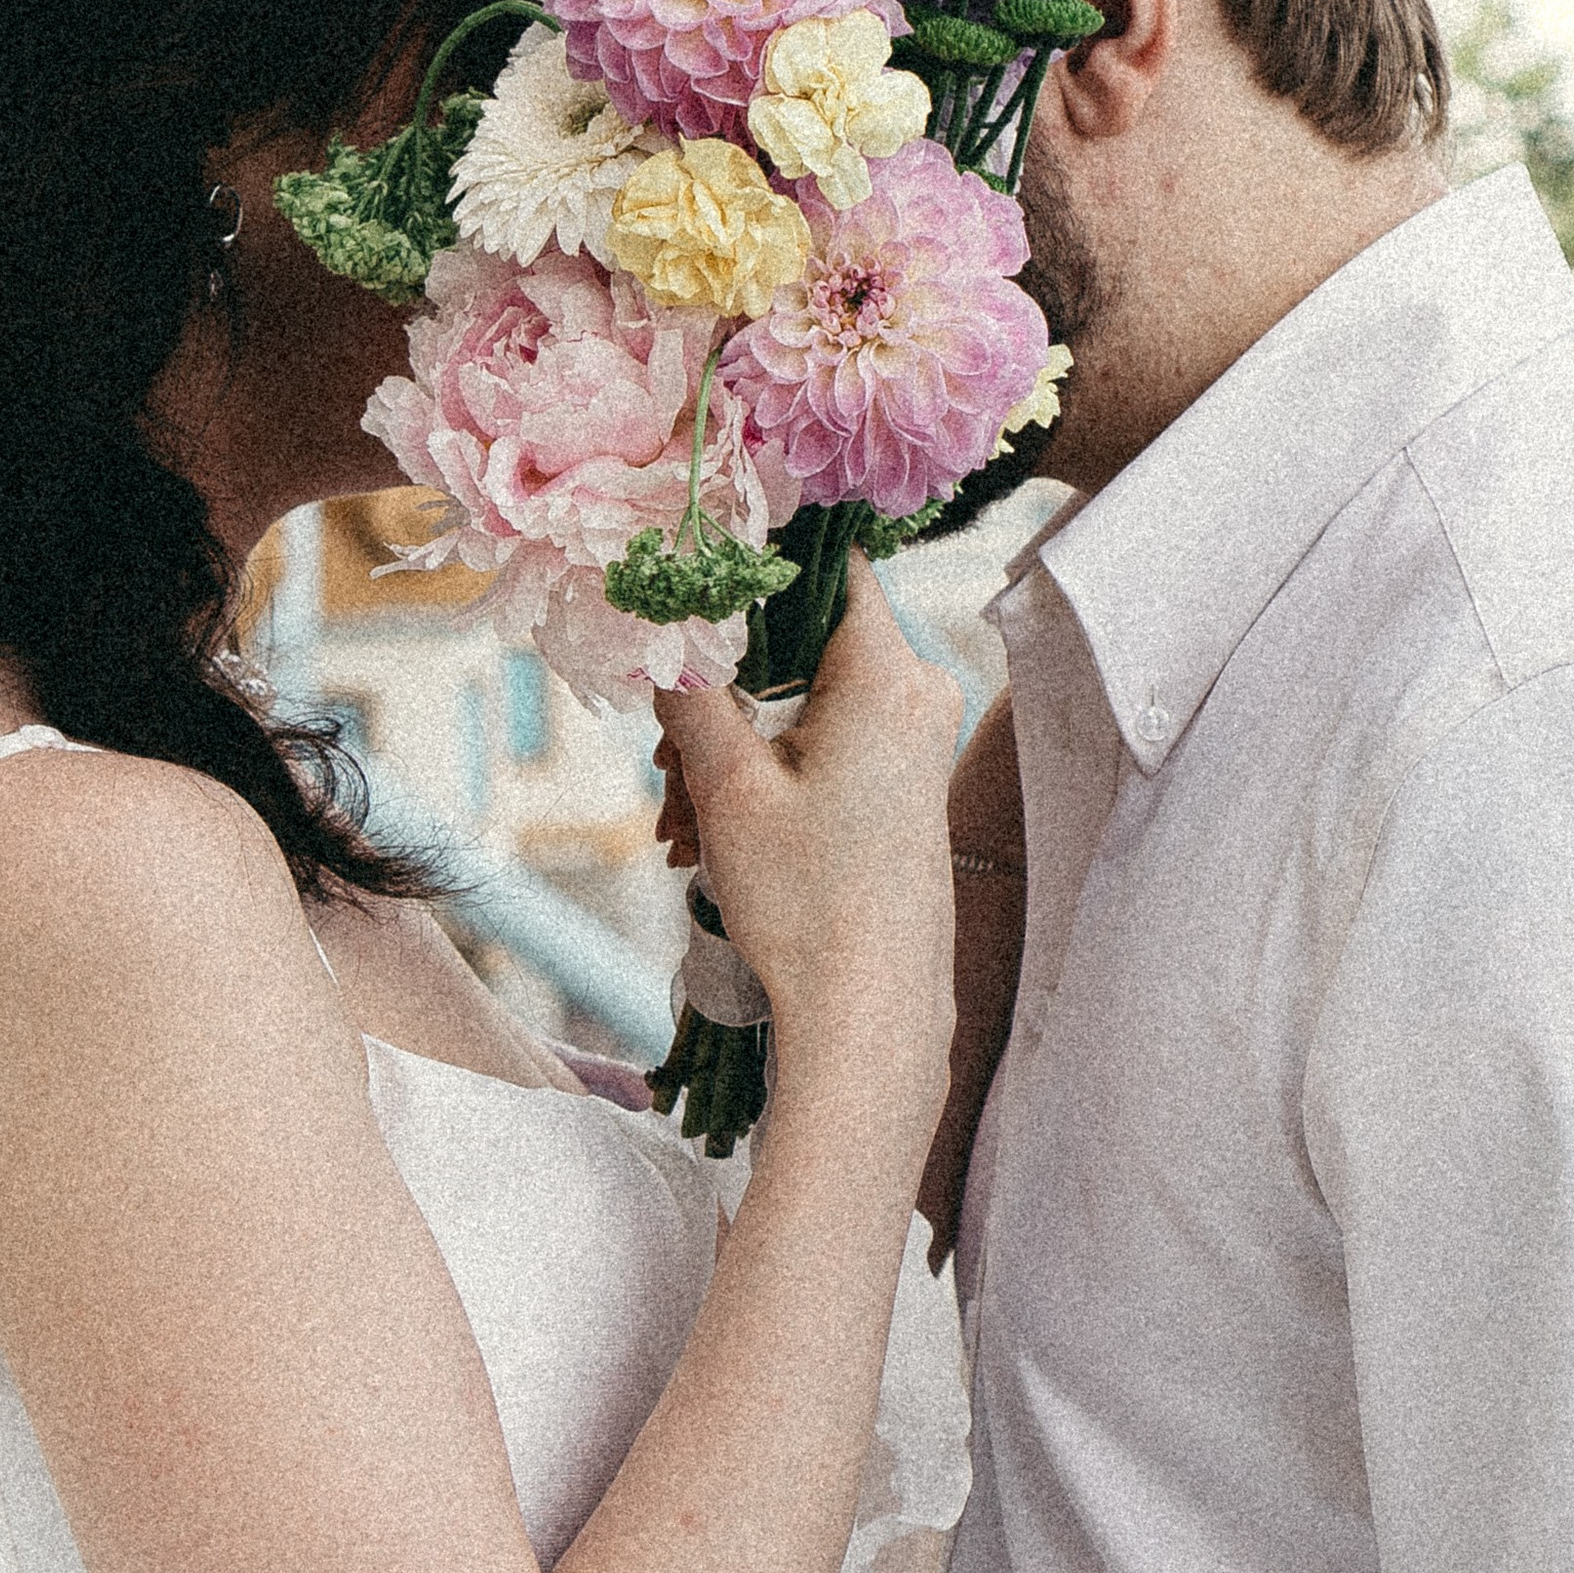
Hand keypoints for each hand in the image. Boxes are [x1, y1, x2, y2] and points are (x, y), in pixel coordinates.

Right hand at [655, 560, 959, 1072]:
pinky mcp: (905, 778)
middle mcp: (917, 692)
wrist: (869, 1011)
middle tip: (666, 760)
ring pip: (799, 697)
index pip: (822, 562)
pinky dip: (763, 772)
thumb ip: (688, 686)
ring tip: (683, 821)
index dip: (748, 565)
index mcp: (887, 673)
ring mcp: (917, 738)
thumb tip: (656, 621)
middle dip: (719, 689)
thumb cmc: (806, 902)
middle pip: (798, 640)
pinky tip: (711, 833)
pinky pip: (821, 740)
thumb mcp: (727, 785)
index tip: (685, 592)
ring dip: (730, 745)